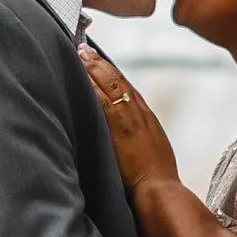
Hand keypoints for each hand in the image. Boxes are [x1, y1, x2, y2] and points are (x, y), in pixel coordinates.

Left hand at [80, 40, 179, 197]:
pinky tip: (78, 72)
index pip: (128, 86)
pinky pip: (100, 96)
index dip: (112, 71)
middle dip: (100, 62)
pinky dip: (90, 82)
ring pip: (109, 81)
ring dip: (93, 65)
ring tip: (78, 52)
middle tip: (83, 48)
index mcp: (147, 117)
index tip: (100, 61)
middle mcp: (138, 111)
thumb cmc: (156, 178)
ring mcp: (128, 116)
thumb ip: (139, 139)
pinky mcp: (117, 124)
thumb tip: (128, 138)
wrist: (158, 188)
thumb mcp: (153, 151)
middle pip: (117, 78)